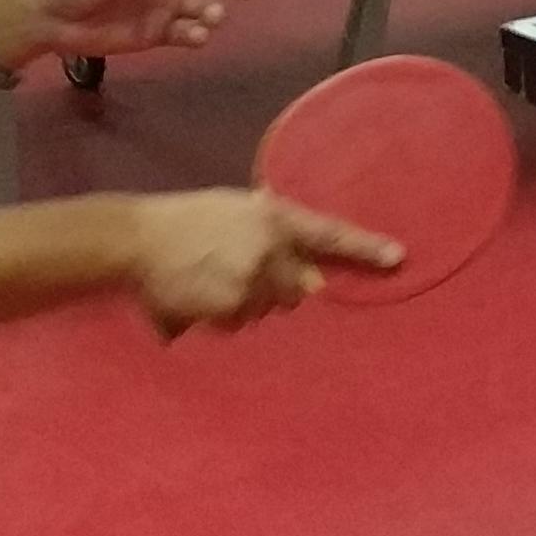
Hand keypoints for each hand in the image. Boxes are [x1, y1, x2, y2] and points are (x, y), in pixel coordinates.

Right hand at [128, 188, 398, 338]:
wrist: (137, 238)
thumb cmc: (184, 220)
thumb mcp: (234, 211)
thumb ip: (270, 232)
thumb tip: (306, 273)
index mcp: (274, 217)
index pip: (328, 233)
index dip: (365, 248)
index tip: (398, 258)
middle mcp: (271, 248)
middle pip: (298, 290)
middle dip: (274, 288)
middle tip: (235, 272)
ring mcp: (253, 279)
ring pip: (265, 310)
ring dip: (244, 304)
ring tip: (208, 280)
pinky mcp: (232, 306)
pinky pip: (239, 324)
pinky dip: (221, 317)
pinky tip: (198, 296)